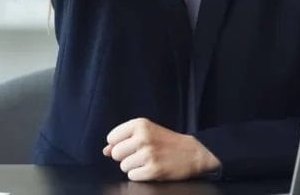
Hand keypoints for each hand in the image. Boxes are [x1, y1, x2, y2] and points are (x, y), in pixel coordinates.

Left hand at [103, 118, 221, 180]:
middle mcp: (143, 137)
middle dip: (126, 157)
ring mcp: (148, 154)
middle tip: (142, 154)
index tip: (132, 144)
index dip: (120, 144)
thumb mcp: (147, 132)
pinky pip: (132, 176)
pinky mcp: (153, 170)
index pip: (112, 138)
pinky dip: (140, 175)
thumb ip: (124, 139)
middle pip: (116, 154)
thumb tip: (106, 151)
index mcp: (140, 124)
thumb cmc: (167, 142)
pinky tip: (151, 169)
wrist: (194, 153)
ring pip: (123, 166)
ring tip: (148, 161)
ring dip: (134, 167)